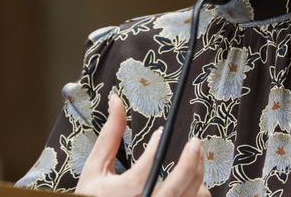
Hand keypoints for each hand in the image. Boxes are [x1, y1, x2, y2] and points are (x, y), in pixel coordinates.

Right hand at [77, 93, 209, 196]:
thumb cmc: (94, 194)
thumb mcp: (96, 166)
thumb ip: (110, 135)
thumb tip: (116, 102)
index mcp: (119, 194)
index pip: (142, 173)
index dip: (153, 151)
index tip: (160, 133)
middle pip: (172, 189)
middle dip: (188, 164)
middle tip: (194, 143)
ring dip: (195, 177)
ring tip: (196, 157)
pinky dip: (195, 191)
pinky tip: (192, 179)